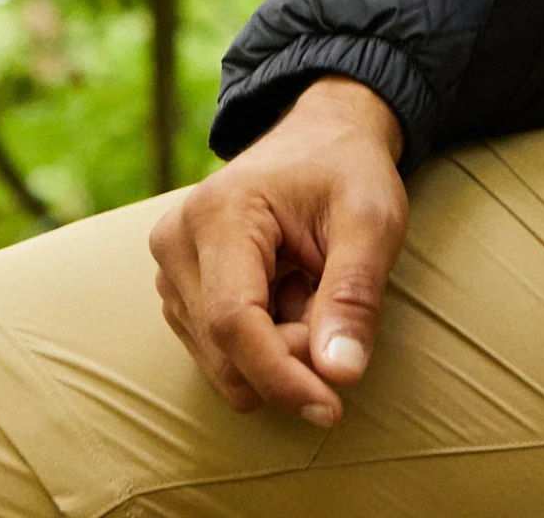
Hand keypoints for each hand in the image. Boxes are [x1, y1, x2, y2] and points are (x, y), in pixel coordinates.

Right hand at [149, 75, 407, 426]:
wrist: (322, 135)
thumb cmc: (348, 171)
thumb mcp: (372, 218)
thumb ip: (355, 294)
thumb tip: (340, 374)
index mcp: (219, 212)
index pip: (234, 321)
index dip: (280, 375)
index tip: (330, 407)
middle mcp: (177, 241)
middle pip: (225, 350)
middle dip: (289, 360)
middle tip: (338, 320)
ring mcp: (171, 269)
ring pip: (221, 361)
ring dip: (279, 349)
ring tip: (313, 289)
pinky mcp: (178, 291)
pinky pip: (218, 352)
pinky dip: (265, 343)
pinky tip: (290, 296)